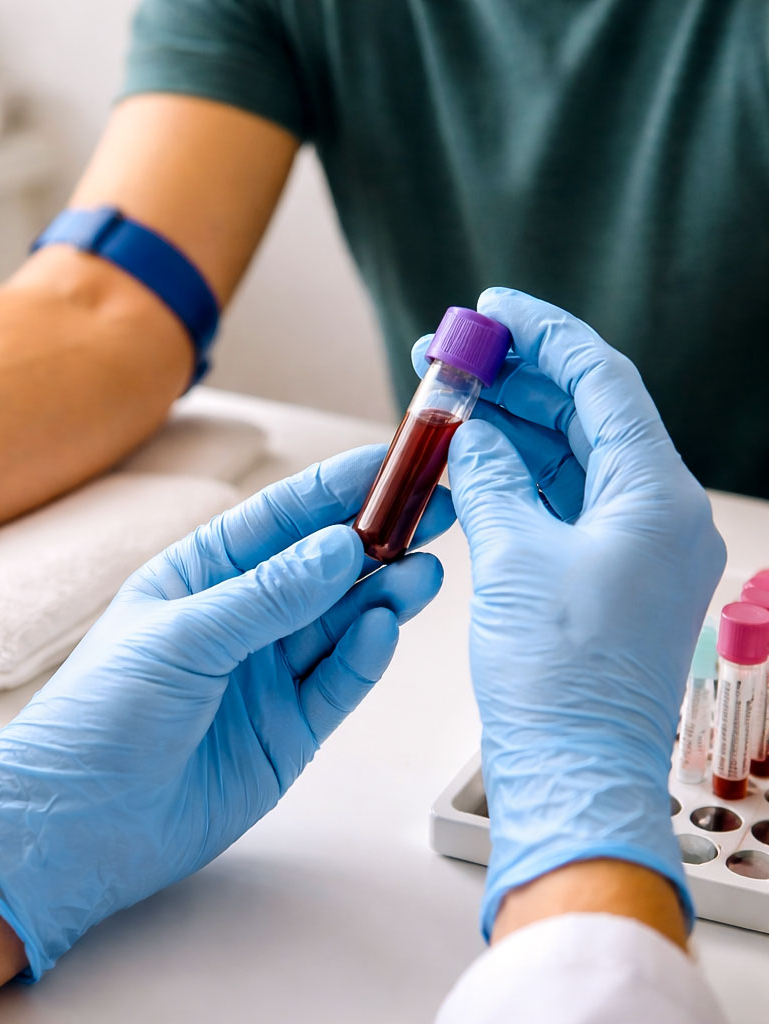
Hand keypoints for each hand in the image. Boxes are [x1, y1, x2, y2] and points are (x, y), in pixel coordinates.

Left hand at [0, 447, 455, 977]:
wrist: (80, 829)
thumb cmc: (100, 716)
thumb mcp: (181, 638)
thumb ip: (266, 596)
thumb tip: (340, 546)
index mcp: (200, 575)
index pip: (279, 518)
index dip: (336, 487)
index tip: (393, 462)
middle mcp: (240, 618)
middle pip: (322, 567)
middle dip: (377, 537)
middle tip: (435, 511)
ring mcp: (268, 674)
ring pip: (340, 622)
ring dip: (383, 594)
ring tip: (424, 572)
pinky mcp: (289, 729)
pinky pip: (338, 683)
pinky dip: (365, 657)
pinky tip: (385, 629)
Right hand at [443, 288, 724, 936]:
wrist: (571, 773)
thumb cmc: (555, 675)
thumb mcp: (513, 557)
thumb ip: (492, 478)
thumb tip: (471, 431)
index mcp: (656, 498)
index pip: (602, 382)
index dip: (544, 335)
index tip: (492, 307)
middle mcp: (658, 515)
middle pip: (587, 415)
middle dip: (519, 379)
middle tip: (453, 354)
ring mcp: (632, 547)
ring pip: (570, 458)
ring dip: (513, 427)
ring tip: (449, 401)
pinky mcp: (602, 576)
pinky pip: (560, 502)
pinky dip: (516, 476)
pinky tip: (470, 459)